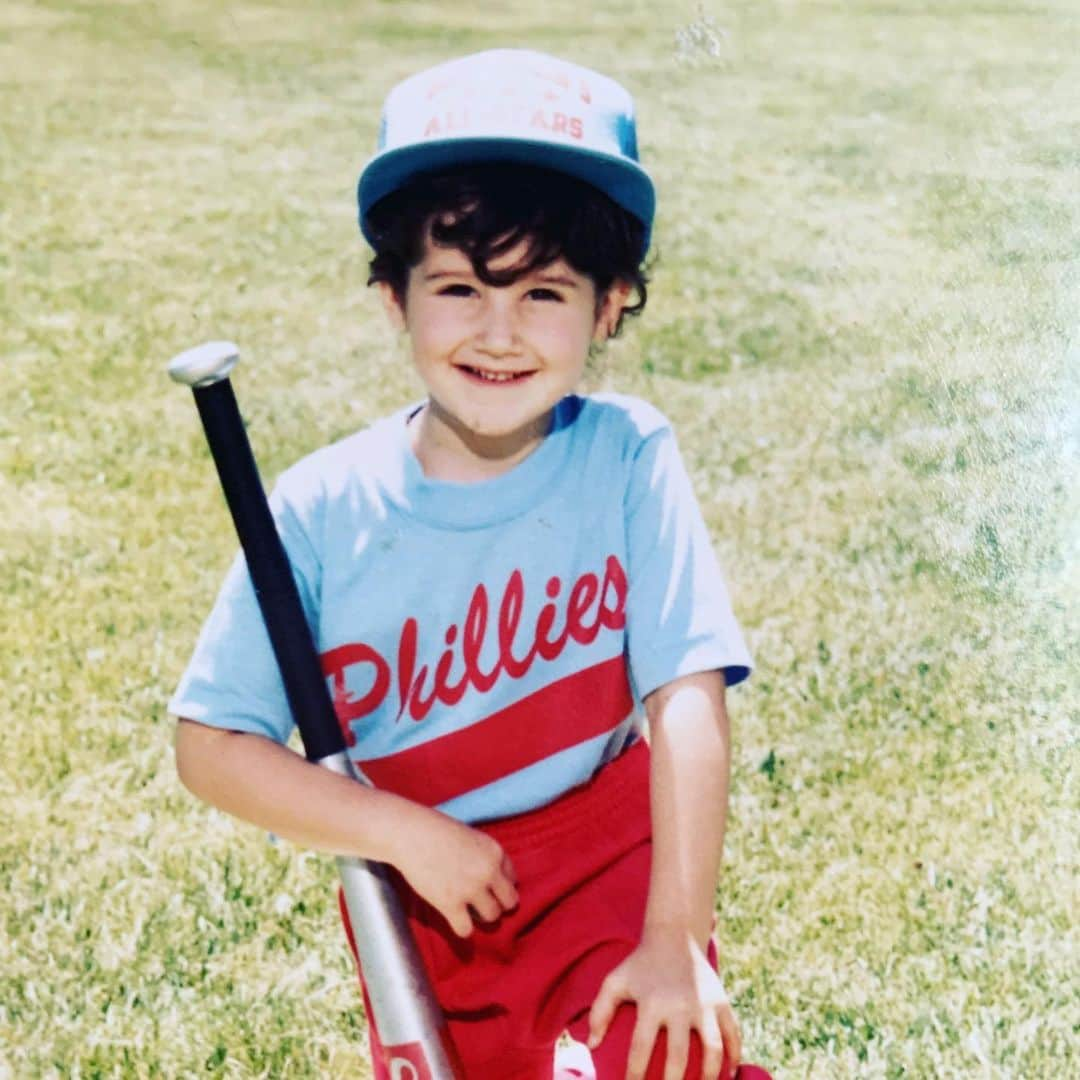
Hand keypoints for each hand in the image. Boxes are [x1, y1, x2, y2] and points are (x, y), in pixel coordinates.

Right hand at [388, 804, 517, 937]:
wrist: (410, 833)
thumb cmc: (437, 831)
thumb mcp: (472, 837)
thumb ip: (485, 858)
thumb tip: (491, 882)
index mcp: (495, 852)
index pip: (513, 878)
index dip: (500, 884)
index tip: (488, 886)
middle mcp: (488, 872)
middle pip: (510, 902)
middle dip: (498, 904)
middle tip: (483, 903)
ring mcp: (470, 889)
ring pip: (492, 917)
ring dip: (481, 916)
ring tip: (468, 910)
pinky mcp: (450, 904)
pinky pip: (466, 930)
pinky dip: (462, 928)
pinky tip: (455, 919)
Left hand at [587, 926, 740, 1079]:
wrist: (675, 936)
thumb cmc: (641, 964)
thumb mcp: (616, 980)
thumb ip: (599, 1010)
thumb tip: (591, 1045)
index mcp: (652, 1002)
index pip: (640, 1048)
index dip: (635, 1074)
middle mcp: (680, 1004)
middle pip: (678, 1055)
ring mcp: (704, 1004)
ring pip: (712, 1049)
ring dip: (710, 1076)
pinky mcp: (722, 1001)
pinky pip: (733, 1035)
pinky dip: (735, 1057)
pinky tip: (730, 1074)